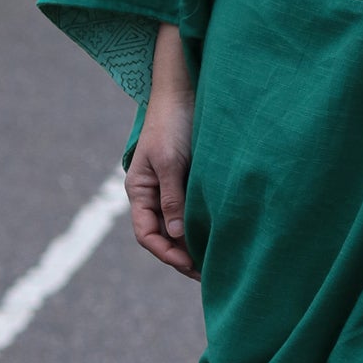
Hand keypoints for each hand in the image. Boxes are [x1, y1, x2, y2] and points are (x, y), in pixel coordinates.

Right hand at [124, 23, 199, 278]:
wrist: (186, 89)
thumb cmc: (172, 123)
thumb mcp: (170, 161)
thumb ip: (173, 198)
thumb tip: (177, 236)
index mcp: (139, 191)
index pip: (147, 234)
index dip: (167, 254)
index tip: (190, 266)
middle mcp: (154, 194)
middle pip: (165, 235)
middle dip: (183, 255)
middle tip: (210, 273)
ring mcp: (172, 187)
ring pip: (181, 224)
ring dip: (196, 242)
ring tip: (219, 260)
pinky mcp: (190, 179)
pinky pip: (195, 209)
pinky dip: (205, 224)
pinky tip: (223, 233)